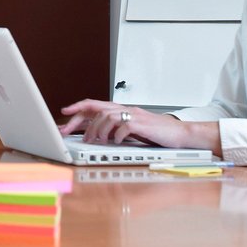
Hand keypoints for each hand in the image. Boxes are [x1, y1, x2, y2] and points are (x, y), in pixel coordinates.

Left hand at [59, 99, 201, 149]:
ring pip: (107, 117)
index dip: (78, 107)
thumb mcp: (133, 130)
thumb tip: (96, 135)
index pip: (95, 104)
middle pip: (96, 109)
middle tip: (67, 132)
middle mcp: (126, 110)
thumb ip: (116, 129)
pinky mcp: (143, 124)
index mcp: (123, 110)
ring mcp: (135, 115)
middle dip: (78, 120)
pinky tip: (115, 142)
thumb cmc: (158, 134)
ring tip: (94, 141)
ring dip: (97, 130)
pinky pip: (124, 126)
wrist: (182, 134)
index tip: (64, 112)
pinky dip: (117, 135)